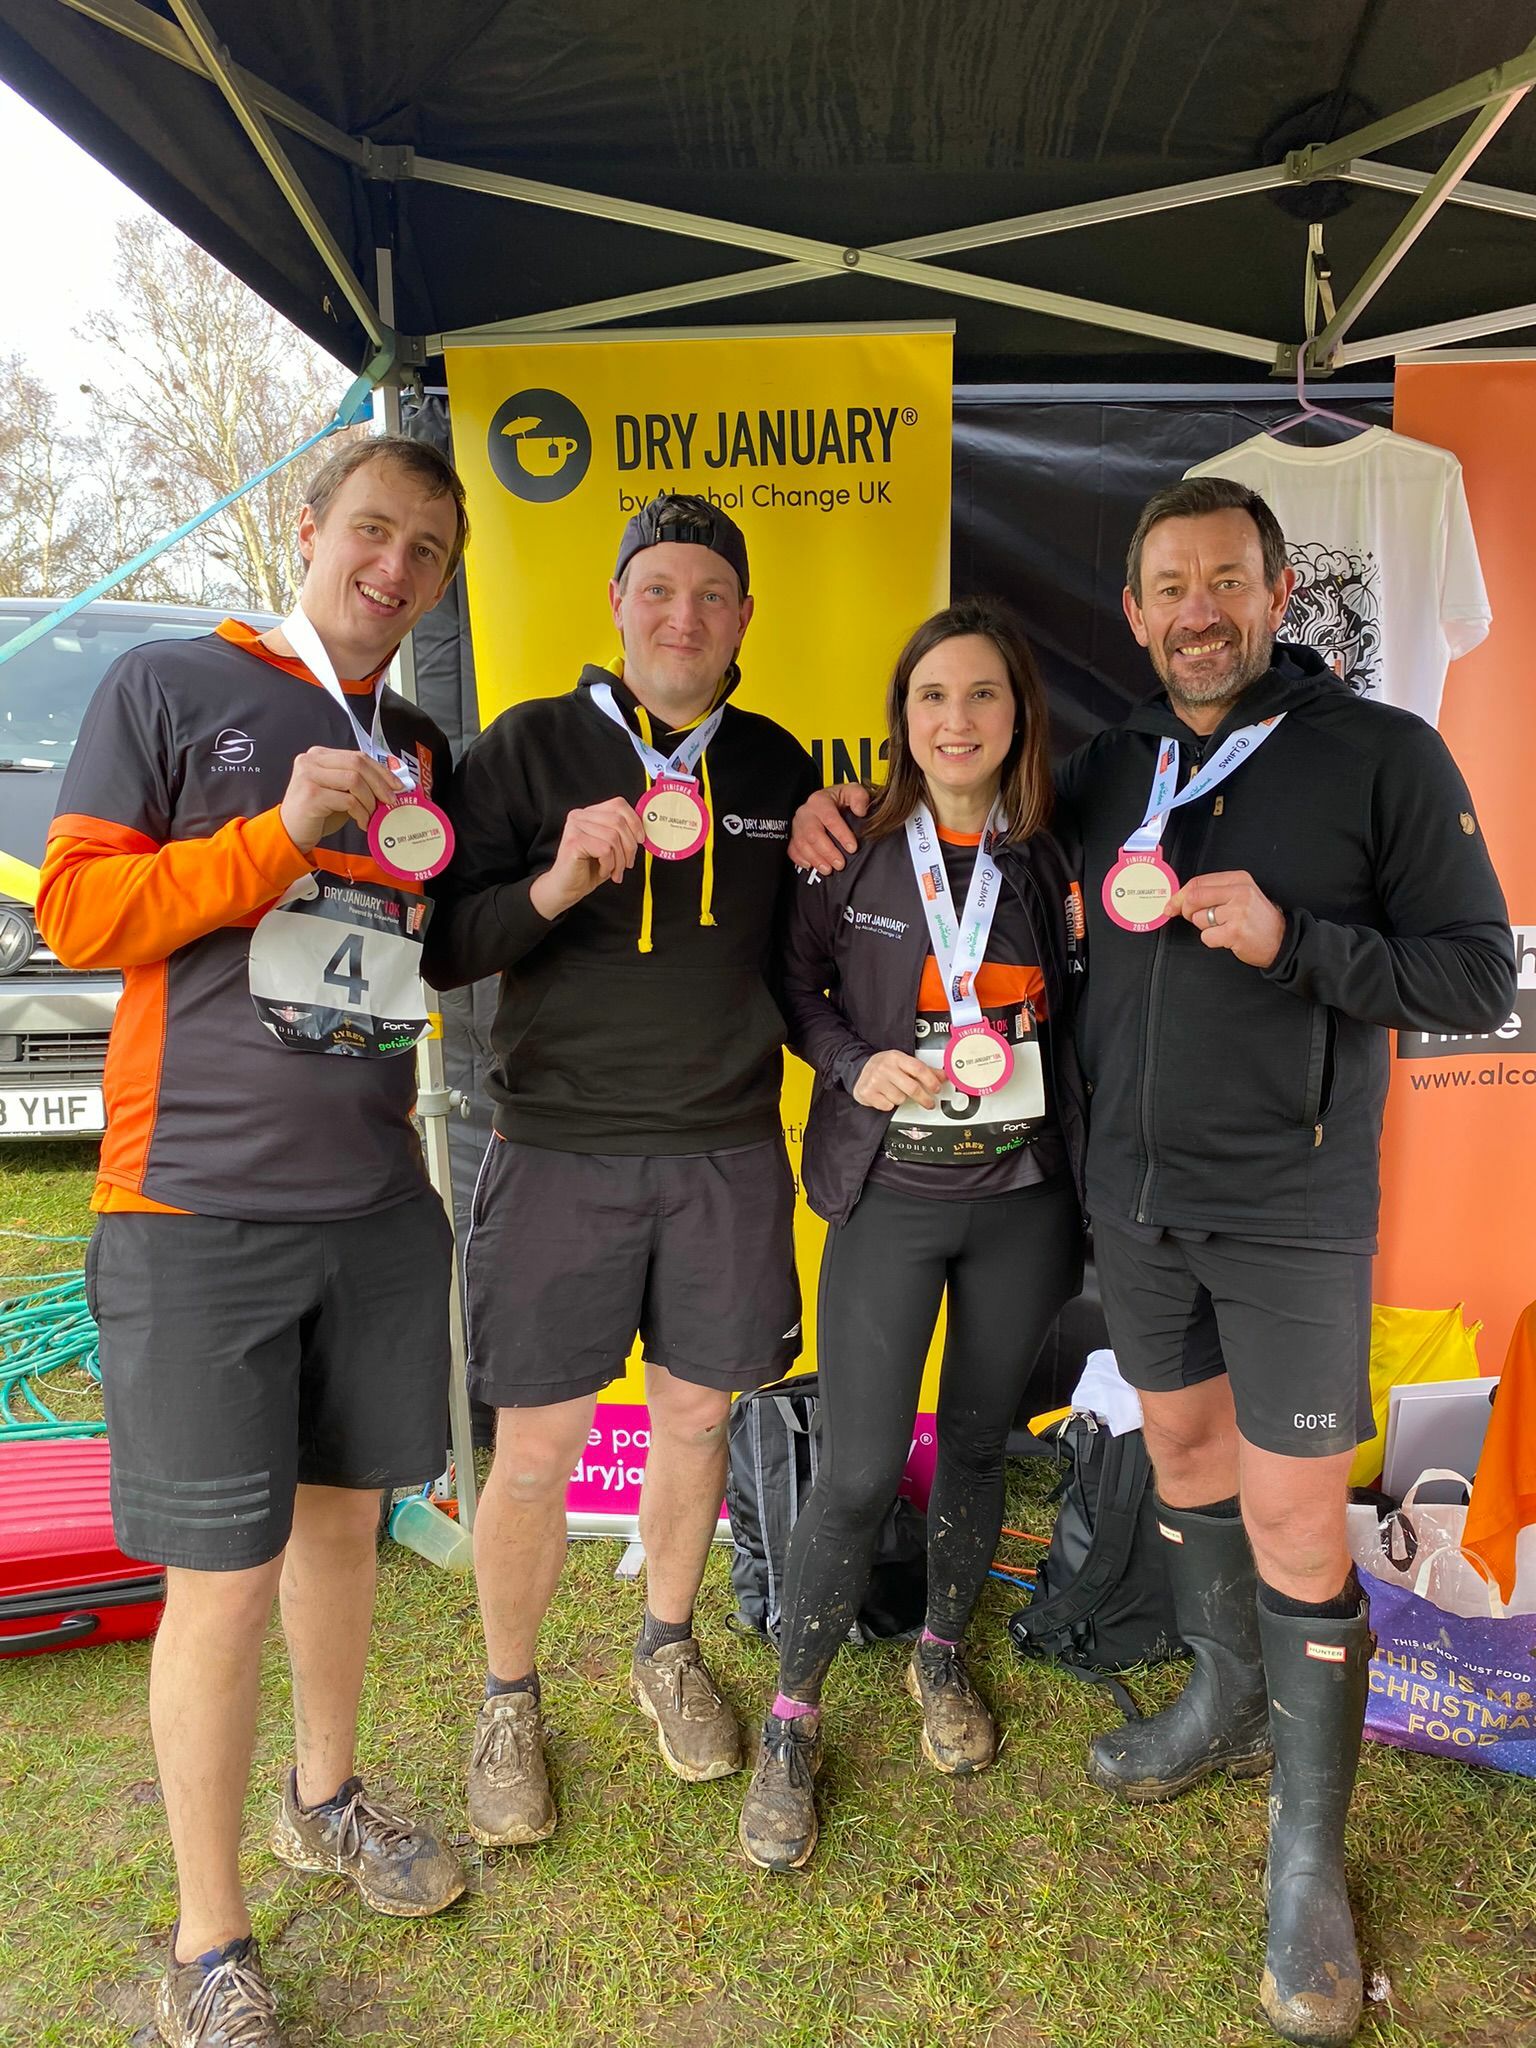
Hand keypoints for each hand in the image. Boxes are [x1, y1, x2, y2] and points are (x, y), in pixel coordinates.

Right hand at [280, 746, 402, 852]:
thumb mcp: (338, 792)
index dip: (381, 770)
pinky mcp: (311, 795)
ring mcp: (309, 776)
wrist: (290, 832)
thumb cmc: (316, 813)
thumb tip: (390, 785)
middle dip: (380, 783)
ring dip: (369, 800)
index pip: (357, 756)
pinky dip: (360, 812)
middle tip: (390, 801)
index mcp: (319, 755)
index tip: (397, 785)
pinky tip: (362, 822)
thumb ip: (357, 783)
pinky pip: (347, 800)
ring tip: (372, 815)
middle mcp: (312, 760)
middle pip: (357, 764)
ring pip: (354, 780)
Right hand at [529, 797, 644, 918]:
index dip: (634, 822)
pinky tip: (602, 871)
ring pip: (613, 837)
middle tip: (627, 863)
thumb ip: (622, 834)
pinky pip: (605, 850)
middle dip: (629, 847)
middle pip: (618, 821)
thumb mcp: (610, 847)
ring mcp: (575, 827)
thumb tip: (644, 829)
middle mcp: (580, 816)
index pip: (618, 805)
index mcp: (590, 813)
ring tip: (614, 871)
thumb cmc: (588, 869)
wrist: (567, 888)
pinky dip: (609, 865)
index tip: (640, 839)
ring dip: (619, 860)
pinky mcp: (574, 841)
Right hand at [789, 783, 869, 873]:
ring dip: (816, 859)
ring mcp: (797, 825)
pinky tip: (811, 866)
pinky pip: (792, 849)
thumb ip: (859, 797)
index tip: (852, 847)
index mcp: (820, 800)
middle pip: (813, 834)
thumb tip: (860, 810)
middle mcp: (806, 812)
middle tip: (840, 864)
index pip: (830, 819)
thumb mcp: (852, 791)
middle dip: (828, 851)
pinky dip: (800, 859)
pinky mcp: (793, 836)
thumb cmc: (839, 799)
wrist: (826, 802)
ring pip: (802, 844)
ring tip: (829, 869)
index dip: (841, 834)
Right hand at [852, 1049, 942, 1110]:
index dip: (931, 1080)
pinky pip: (887, 1106)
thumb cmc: (885, 1066)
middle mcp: (885, 1067)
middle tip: (929, 1103)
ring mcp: (875, 1080)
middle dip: (924, 1098)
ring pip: (900, 1099)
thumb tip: (943, 1076)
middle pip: (912, 1088)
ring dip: (902, 1099)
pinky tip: (885, 1096)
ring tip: (896, 1092)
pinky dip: (889, 1104)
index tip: (937, 1088)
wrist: (858, 1068)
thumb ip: (924, 1070)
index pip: (918, 1069)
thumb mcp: (903, 1062)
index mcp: (896, 1057)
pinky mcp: (868, 1093)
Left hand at [1173, 870, 1286, 968]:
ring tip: (1223, 927)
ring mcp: (1238, 912)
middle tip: (1194, 918)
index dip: (1180, 895)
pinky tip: (1227, 938)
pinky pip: (1206, 937)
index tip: (1172, 905)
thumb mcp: (1240, 896)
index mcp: (1239, 879)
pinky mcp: (1235, 932)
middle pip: (1194, 897)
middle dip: (1187, 910)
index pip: (1198, 882)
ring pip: (1199, 918)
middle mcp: (1239, 892)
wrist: (1282, 940)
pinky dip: (1212, 940)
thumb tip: (1178, 900)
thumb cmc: (1257, 920)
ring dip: (1204, 927)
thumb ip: (1213, 893)